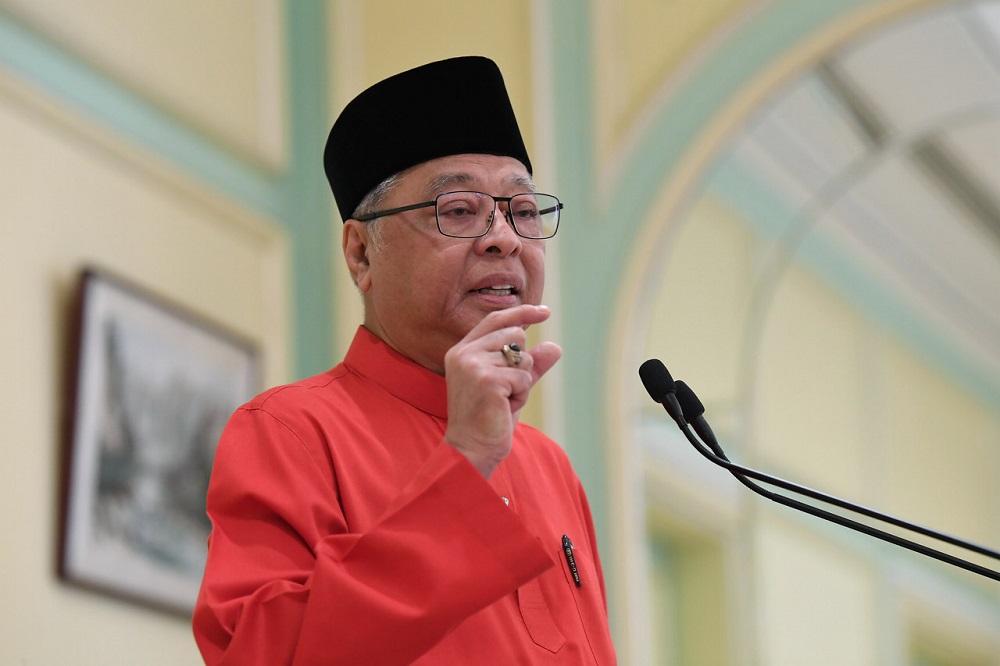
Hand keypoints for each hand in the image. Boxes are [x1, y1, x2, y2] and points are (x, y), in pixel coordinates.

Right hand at [443, 304, 561, 476]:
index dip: (522, 313)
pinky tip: (504, 408)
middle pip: (516, 337)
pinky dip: (522, 395)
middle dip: (523, 364)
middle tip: (506, 390)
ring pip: (523, 358)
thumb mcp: (511, 386)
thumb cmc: (489, 419)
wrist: (471, 449)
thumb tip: (555, 346)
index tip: (546, 312)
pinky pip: (524, 378)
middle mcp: (464, 353)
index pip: (496, 320)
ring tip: (503, 401)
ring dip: (522, 383)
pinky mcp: (488, 380)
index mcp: (462, 350)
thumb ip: (530, 365)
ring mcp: (474, 365)